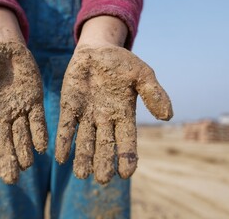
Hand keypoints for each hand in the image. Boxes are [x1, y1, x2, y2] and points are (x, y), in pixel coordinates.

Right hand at [0, 41, 47, 183]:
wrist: (4, 47)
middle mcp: (1, 118)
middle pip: (3, 144)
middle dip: (7, 161)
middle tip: (11, 180)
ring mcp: (19, 111)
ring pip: (22, 136)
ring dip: (24, 151)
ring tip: (26, 166)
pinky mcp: (34, 102)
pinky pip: (37, 120)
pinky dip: (39, 133)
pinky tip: (42, 147)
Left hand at [55, 44, 172, 183]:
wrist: (97, 49)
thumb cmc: (122, 63)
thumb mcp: (142, 74)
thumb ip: (153, 93)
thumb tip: (167, 116)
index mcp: (124, 115)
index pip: (127, 141)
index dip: (127, 157)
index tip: (126, 174)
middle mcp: (105, 120)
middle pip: (104, 146)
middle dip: (103, 162)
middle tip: (101, 180)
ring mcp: (86, 115)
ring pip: (84, 141)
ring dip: (83, 157)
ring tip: (81, 174)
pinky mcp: (69, 107)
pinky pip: (66, 127)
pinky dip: (64, 141)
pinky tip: (60, 157)